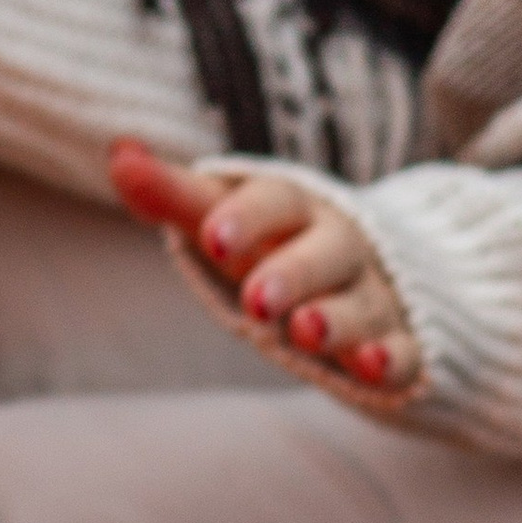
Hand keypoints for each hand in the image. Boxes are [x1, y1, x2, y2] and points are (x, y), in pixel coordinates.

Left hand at [109, 140, 418, 399]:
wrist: (376, 276)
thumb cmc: (278, 246)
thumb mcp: (228, 221)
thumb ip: (174, 196)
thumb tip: (119, 154)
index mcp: (294, 212)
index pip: (275, 202)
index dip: (247, 217)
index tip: (214, 238)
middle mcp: (340, 248)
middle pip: (324, 253)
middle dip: (292, 274)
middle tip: (256, 302)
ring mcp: (374, 296)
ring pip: (361, 305)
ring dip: (336, 320)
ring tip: (304, 331)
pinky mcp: (400, 344)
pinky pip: (402, 352)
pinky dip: (390, 360)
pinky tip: (373, 368)